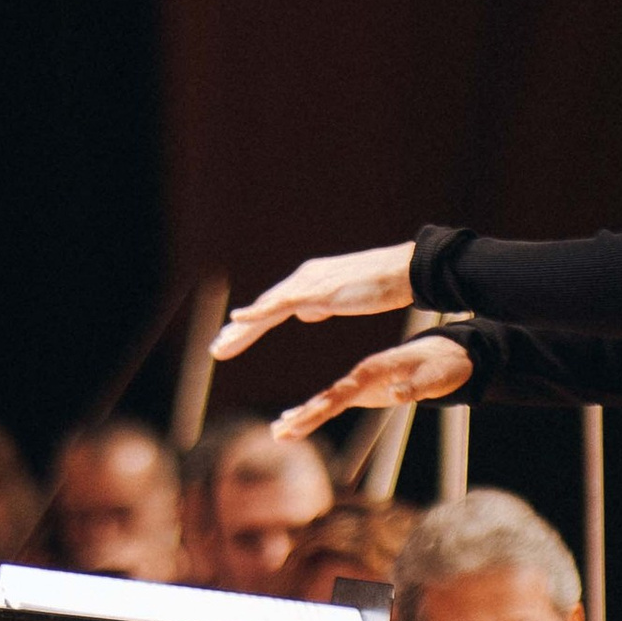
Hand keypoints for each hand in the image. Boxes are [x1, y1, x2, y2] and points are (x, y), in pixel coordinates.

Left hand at [211, 242, 418, 363]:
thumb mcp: (344, 299)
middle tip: (216, 349)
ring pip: (266, 307)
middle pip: (264, 308)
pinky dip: (256, 312)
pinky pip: (280, 302)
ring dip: (241, 329)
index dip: (252, 327)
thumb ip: (322, 304)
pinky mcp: (318, 289)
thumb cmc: (382, 286)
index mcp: (310, 283)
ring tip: (220, 347)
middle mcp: (304, 278)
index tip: (233, 343)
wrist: (404, 271)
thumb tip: (305, 312)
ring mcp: (309, 282)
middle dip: (239, 331)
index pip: (274, 307)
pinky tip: (237, 320)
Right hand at [271, 332, 472, 445]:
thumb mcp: (432, 379)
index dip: (321, 408)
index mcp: (372, 372)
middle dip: (301, 417)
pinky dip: (313, 413)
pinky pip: (332, 404)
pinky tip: (295, 420)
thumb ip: (412, 387)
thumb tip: (395, 393)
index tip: (301, 420)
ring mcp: (359, 384)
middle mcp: (360, 377)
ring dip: (301, 417)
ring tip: (277, 432)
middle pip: (325, 399)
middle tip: (278, 433)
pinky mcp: (362, 391)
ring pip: (324, 402)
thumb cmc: (441, 367)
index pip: (341, 394)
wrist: (446, 353)